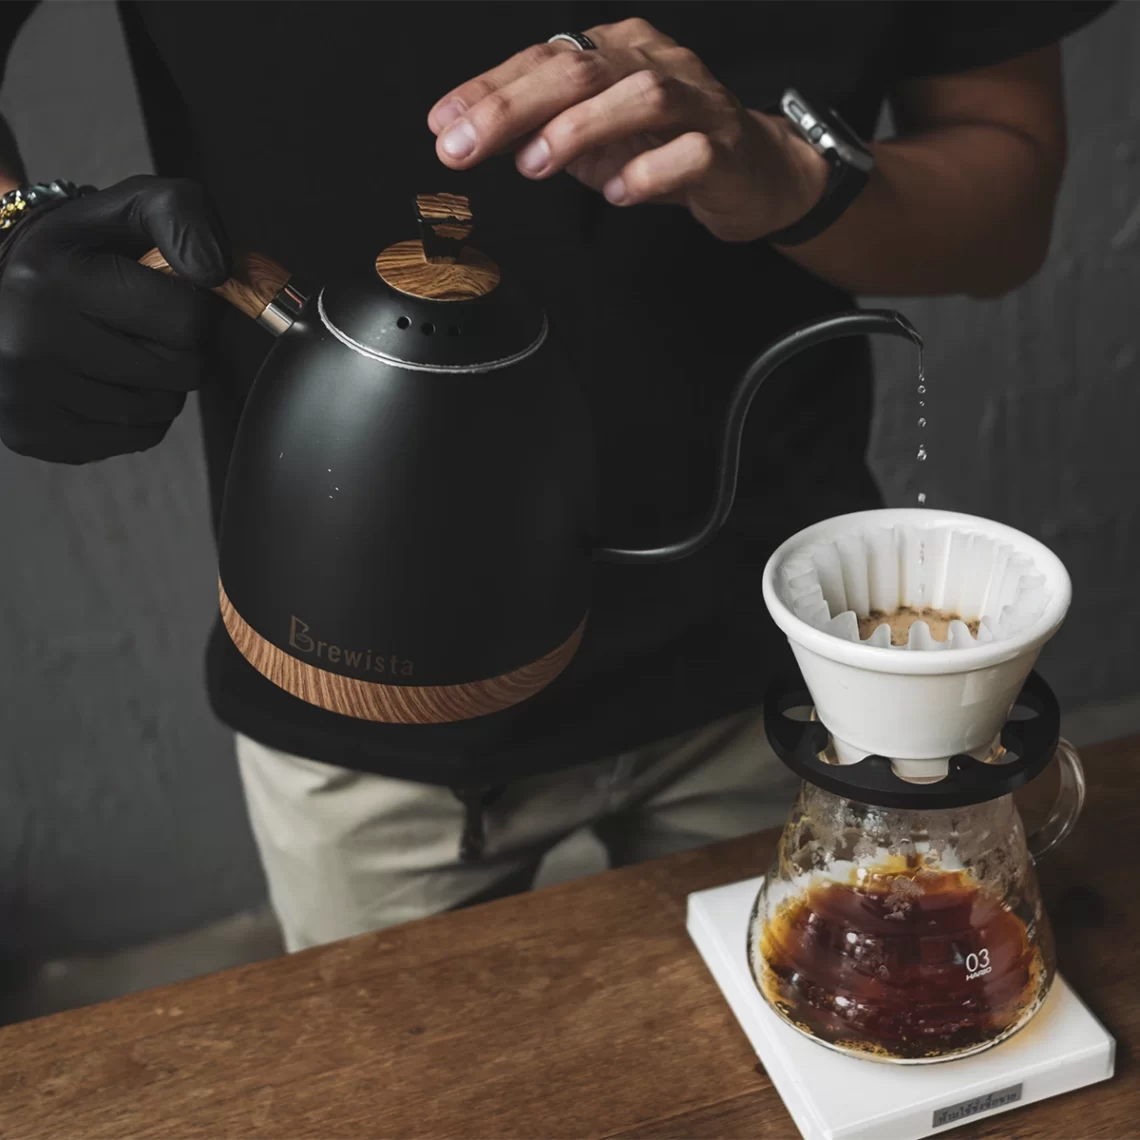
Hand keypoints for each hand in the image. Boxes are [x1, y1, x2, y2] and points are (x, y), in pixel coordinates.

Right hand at [0, 175, 229, 462]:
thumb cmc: (83, 247)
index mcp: (51, 280)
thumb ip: (183, 216)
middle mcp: (28, 343)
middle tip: (143, 321)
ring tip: (122, 345)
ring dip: (163, 380)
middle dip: (181, 345)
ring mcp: (26, 396)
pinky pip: (140, 437)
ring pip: (164, 408)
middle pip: (183, 371)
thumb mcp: (131, 208)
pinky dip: (141, 413)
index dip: (194, 304)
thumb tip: (216, 272)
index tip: (163, 289)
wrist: (4, 282)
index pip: (189, 320)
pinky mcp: (34, 435)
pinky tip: (107, 377)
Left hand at [428, 18, 828, 241]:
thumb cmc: (669, 150)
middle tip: (466, 146)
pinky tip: (618, 193)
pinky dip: (648, 173)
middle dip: (512, 107)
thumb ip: (543, 131)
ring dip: (577, 130)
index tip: (444, 125)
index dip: (489, 90)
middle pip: (579, 70)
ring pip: (637, 96)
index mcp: (617, 52)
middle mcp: (654, 63)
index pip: (543, 61)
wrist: (758, 172)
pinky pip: (688, 153)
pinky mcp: (726, 147)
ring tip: (536, 164)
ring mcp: (696, 102)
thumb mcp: (596, 138)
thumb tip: (473, 134)